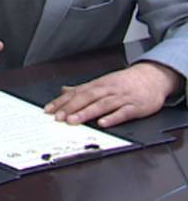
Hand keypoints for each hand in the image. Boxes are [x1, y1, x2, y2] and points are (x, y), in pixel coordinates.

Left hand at [44, 62, 182, 126]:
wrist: (153, 77)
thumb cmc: (125, 82)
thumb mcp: (102, 82)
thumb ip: (82, 88)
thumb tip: (63, 90)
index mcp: (97, 85)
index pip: (75, 93)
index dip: (61, 102)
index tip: (48, 110)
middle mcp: (107, 90)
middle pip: (86, 98)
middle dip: (71, 108)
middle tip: (57, 117)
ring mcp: (121, 98)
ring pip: (101, 105)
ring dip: (86, 113)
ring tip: (73, 121)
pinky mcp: (135, 106)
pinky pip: (123, 112)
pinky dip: (112, 118)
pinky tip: (103, 124)